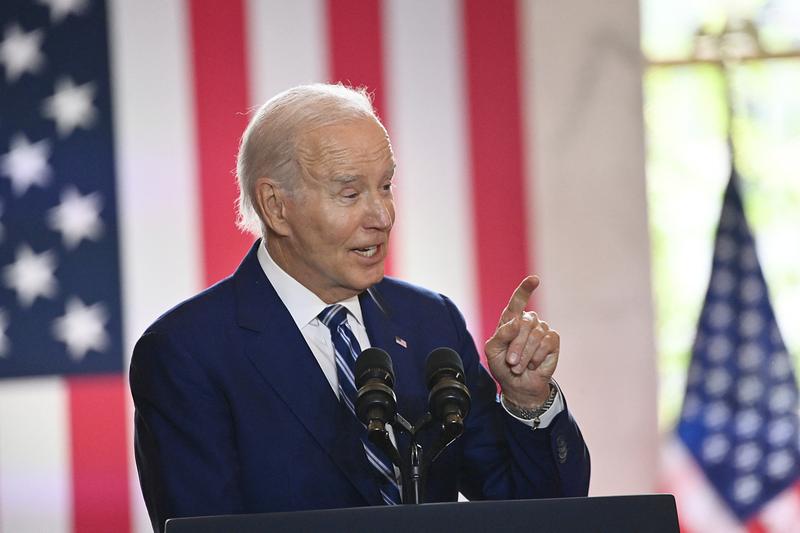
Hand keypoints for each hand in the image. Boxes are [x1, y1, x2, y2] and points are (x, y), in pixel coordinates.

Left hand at [484, 276, 559, 407]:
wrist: (517, 385)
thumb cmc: (502, 365)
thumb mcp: (493, 351)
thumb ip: (501, 335)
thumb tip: (516, 322)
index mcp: (511, 319)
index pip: (518, 301)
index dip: (525, 289)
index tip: (534, 279)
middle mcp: (527, 321)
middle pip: (524, 324)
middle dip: (516, 346)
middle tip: (510, 362)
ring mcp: (541, 329)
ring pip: (535, 335)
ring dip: (525, 355)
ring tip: (519, 366)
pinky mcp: (553, 340)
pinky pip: (547, 343)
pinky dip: (537, 357)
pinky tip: (533, 364)